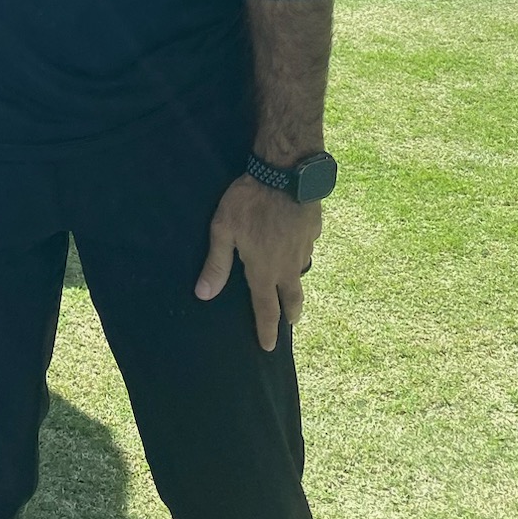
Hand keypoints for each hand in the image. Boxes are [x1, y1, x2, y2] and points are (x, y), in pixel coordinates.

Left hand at [195, 175, 321, 351]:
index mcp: (265, 269)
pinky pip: (306, 247)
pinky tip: (293, 243)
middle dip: (290, 313)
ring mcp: (305, 248)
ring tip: (290, 285)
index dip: (267, 330)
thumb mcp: (224, 229)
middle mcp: (289, 265)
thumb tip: (203, 294)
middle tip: (290, 323)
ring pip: (300, 272)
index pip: (267, 309)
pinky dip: (299, 252)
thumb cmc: (249, 200)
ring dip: (295, 281)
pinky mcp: (314, 230)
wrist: (287, 172)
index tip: (269, 347)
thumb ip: (217, 263)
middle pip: (292, 298)